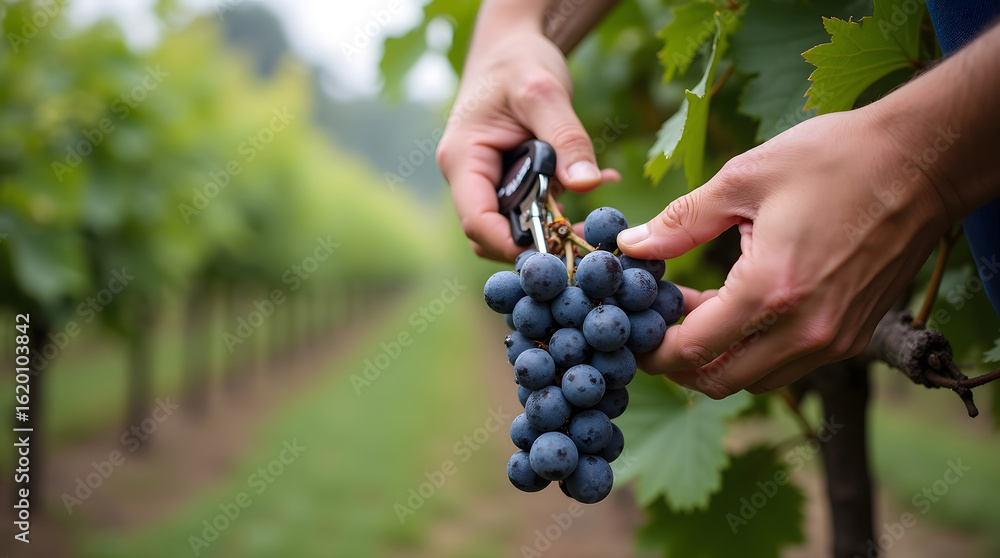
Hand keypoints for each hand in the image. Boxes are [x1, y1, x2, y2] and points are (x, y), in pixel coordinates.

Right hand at [436, 29, 619, 261]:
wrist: (512, 47)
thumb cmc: (518, 61)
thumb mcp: (545, 92)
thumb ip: (567, 137)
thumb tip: (589, 185)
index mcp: (463, 160)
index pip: (477, 221)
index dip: (510, 245)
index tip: (553, 252)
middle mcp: (469, 178)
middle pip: (493, 233)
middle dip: (534, 243)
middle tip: (583, 240)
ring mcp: (487, 182)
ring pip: (513, 226)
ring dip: (553, 226)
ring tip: (595, 219)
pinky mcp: (509, 181)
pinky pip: (530, 208)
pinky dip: (562, 205)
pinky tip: (599, 183)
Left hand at [618, 106, 951, 397]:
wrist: (923, 162)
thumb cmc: (834, 159)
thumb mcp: (744, 179)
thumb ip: (680, 221)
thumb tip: (631, 245)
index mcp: (771, 291)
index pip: (693, 350)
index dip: (652, 349)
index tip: (630, 329)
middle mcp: (806, 330)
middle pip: (720, 381)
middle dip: (678, 363)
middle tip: (655, 326)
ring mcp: (836, 339)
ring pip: (756, 378)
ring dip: (718, 356)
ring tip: (695, 309)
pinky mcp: (854, 335)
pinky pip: (790, 363)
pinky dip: (755, 349)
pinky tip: (738, 306)